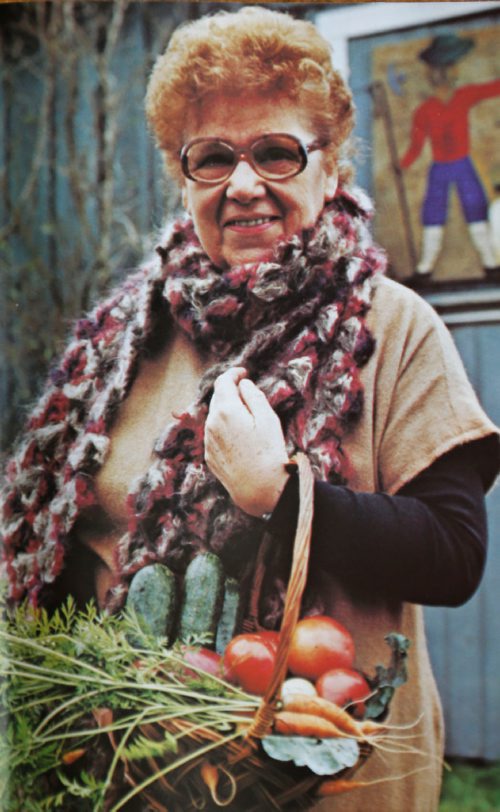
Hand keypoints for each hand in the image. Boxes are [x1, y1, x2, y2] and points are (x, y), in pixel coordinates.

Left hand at [204, 367, 289, 515]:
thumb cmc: (269, 452)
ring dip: (227, 410)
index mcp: (226, 410)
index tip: (243, 372)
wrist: (259, 489)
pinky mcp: (209, 456)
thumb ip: (254, 396)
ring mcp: (208, 441)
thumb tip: (243, 385)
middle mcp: (212, 424)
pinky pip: (215, 435)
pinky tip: (239, 436)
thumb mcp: (268, 418)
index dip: (233, 374)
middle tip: (246, 391)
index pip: (224, 382)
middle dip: (230, 391)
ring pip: (215, 417)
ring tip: (245, 415)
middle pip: (217, 398)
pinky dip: (224, 428)